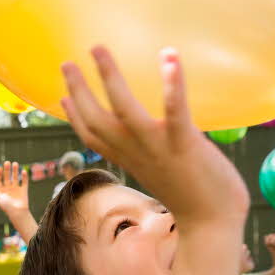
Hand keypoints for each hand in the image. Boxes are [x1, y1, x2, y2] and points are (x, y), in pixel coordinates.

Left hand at [0, 161, 28, 214]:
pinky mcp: (24, 190)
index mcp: (1, 190)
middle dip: (7, 170)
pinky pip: (24, 181)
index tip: (0, 168)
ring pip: (15, 177)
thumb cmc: (6, 206)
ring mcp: (16, 189)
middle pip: (7, 177)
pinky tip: (23, 171)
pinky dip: (24, 176)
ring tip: (15, 163)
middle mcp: (8, 188)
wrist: (18, 213)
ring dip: (15, 170)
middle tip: (7, 162)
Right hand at [60, 46, 248, 230]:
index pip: (92, 136)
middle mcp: (136, 153)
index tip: (62, 95)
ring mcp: (158, 148)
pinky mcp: (185, 144)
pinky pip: (175, 110)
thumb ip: (155, 156)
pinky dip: (172, 84)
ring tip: (97, 49)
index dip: (73, 116)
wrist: (213, 225)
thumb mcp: (165, 174)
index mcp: (130, 160)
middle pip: (96, 120)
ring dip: (108, 77)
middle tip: (66, 62)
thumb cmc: (197, 199)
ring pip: (123, 110)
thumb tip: (156, 144)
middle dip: (78, 90)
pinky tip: (169, 55)